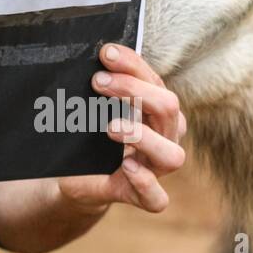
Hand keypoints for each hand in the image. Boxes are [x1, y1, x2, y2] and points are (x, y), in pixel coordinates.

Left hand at [56, 42, 187, 213]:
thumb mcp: (94, 108)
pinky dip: (145, 182)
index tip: (106, 53)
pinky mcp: (141, 196)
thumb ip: (100, 87)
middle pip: (169, 108)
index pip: (155, 81)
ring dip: (143, 136)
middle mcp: (164, 138)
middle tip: (98, 82)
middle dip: (134, 90)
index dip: (133, 65)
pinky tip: (127, 166)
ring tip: (112, 127)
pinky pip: (157, 198)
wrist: (79, 177)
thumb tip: (92, 56)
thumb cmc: (91, 135)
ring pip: (172, 155)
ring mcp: (155, 168)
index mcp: (157, 111)